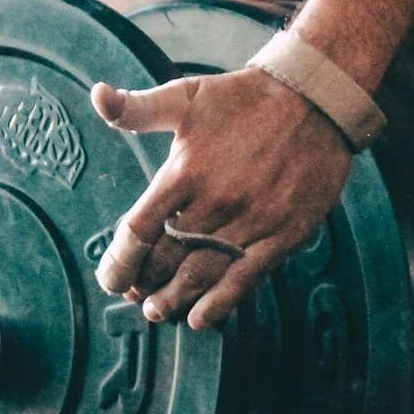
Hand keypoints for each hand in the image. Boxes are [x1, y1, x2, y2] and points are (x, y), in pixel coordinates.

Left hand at [90, 67, 354, 328]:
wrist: (315, 99)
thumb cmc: (244, 100)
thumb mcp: (186, 96)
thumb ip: (137, 108)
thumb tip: (97, 97)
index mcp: (185, 170)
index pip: (139, 230)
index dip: (119, 262)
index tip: (111, 278)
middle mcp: (216, 200)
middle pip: (167, 259)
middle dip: (145, 284)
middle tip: (136, 296)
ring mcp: (252, 220)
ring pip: (203, 273)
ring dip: (175, 299)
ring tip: (159, 311)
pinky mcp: (284, 233)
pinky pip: (246, 277)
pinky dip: (220, 303)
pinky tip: (201, 318)